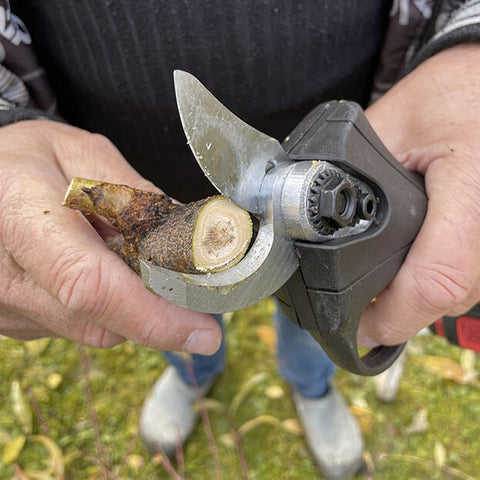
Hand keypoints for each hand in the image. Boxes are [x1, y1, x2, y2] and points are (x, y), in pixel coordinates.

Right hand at [0, 120, 220, 353]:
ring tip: (122, 258)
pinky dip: (103, 307)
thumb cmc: (28, 158)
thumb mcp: (84, 156)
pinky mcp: (11, 322)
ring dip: (129, 305)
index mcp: (19, 215)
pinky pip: (75, 327)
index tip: (205, 332)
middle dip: (157, 313)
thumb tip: (188, 242)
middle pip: (99, 321)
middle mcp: (2, 274)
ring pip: (94, 329)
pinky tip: (94, 270)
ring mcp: (2, 306)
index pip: (90, 284)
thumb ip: (136, 199)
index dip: (153, 315)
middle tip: (189, 291)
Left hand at [359, 44, 479, 345]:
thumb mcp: (391, 121)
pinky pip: (469, 276)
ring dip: (417, 296)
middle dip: (398, 310)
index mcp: (469, 189)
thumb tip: (310, 210)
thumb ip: (352, 168)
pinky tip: (412, 263)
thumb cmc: (450, 93)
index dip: (394, 314)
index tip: (359, 326)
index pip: (437, 278)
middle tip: (361, 304)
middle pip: (447, 297)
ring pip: (462, 294)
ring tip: (383, 280)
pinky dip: (434, 279)